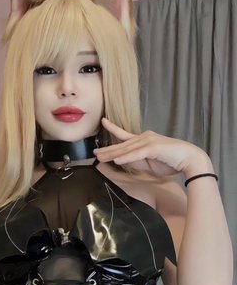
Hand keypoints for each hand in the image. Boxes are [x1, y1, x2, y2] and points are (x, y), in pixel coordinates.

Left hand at [93, 117, 209, 177]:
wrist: (190, 159)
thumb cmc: (170, 161)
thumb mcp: (147, 162)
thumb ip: (135, 160)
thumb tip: (122, 159)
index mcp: (144, 140)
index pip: (125, 135)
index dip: (113, 128)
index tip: (103, 122)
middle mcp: (145, 137)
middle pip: (122, 144)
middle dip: (107, 149)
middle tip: (94, 152)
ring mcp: (149, 141)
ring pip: (126, 149)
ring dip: (112, 154)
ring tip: (99, 157)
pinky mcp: (153, 148)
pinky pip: (136, 154)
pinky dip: (125, 157)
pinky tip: (116, 160)